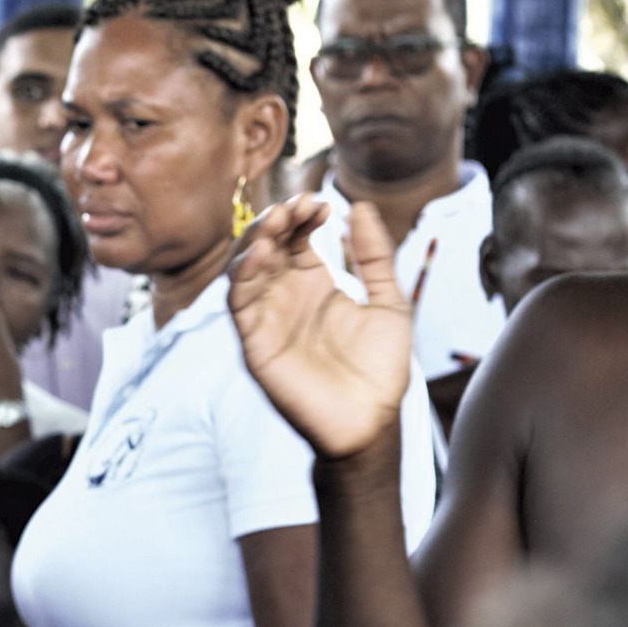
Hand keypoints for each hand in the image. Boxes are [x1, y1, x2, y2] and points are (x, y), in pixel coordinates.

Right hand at [228, 193, 410, 459]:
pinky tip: (260, 253)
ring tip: (276, 220)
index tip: (321, 204)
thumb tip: (361, 207)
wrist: (371, 422)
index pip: (295, 238)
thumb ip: (374, 255)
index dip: (303, 216)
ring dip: (254, 240)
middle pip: (265, 246)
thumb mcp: (389, 300)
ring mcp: (268, 319)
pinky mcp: (256, 344)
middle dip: (275, 220)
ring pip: (243, 269)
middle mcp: (285, 298)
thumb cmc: (380, 369)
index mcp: (314, 285)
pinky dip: (243, 275)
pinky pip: (239, 304)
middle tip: (297, 205)